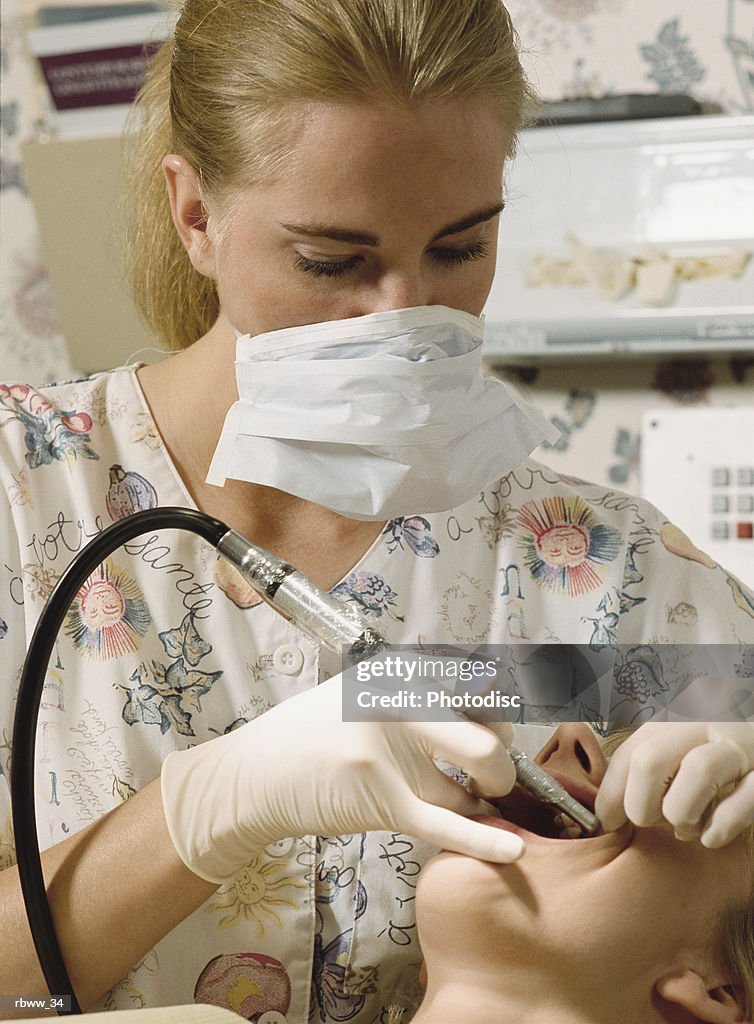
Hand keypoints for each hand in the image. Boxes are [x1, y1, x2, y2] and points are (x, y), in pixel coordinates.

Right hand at [160, 672, 521, 882]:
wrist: (256, 773)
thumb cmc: (313, 730)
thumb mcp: (362, 687)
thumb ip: (418, 685)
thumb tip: (491, 686)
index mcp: (398, 672)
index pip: (478, 684)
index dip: (503, 708)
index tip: (506, 724)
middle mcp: (398, 703)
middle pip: (488, 736)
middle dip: (504, 761)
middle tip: (491, 773)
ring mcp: (390, 752)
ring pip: (471, 782)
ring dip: (487, 797)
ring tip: (477, 797)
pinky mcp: (382, 800)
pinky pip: (446, 824)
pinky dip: (484, 840)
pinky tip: (512, 848)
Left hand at [595, 722, 753, 847]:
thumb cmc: (717, 752)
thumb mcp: (678, 747)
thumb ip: (650, 768)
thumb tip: (609, 810)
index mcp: (673, 719)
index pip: (628, 753)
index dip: (610, 793)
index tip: (608, 822)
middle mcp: (703, 724)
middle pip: (651, 759)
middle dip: (641, 804)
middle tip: (652, 822)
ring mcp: (738, 745)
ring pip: (697, 771)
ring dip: (682, 813)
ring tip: (686, 827)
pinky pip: (744, 799)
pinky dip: (721, 826)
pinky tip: (712, 836)